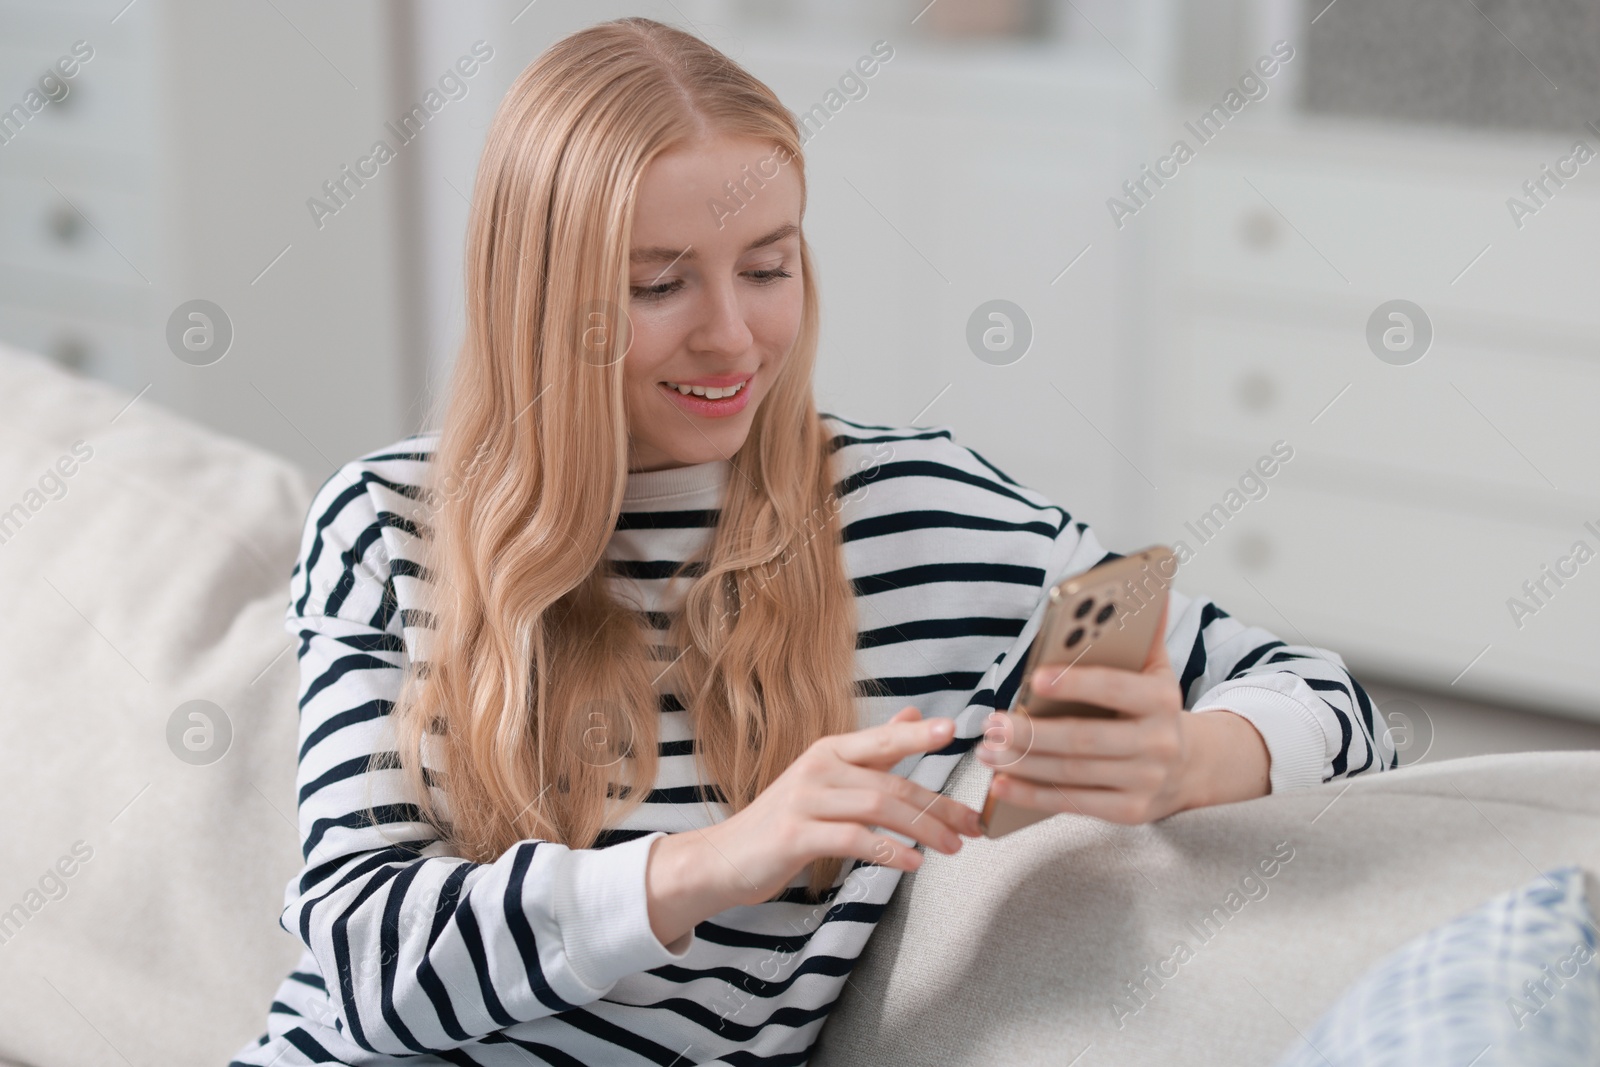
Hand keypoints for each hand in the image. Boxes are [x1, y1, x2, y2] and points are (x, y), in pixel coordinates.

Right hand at [647, 707, 983, 943]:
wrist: (725, 857)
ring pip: (877, 807)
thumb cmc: (783, 822)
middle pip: (890, 781)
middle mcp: (817, 768)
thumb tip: (913, 715)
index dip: (918, 734)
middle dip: (938, 806)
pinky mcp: (795, 835)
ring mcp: (804, 800)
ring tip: (952, 847)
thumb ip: (872, 751)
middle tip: (971, 826)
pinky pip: (853, 839)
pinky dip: (888, 851)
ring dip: (922, 829)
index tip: (955, 732)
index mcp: (829, 751)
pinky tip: (912, 863)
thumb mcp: (827, 780)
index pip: (882, 739)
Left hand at [976, 603, 1268, 823]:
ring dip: (1024, 763)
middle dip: (1032, 732)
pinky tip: (1002, 784)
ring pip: (1073, 773)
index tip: (1034, 679)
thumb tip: (1147, 584)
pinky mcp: (1130, 812)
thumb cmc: (1155, 709)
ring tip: (986, 750)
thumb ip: (1142, 630)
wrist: (1191, 766)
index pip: (1115, 688)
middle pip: (1085, 738)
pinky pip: (1074, 803)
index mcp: (1163, 699)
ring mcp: (1145, 781)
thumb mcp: (1157, 668)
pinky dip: (1033, 796)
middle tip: (991, 723)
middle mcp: (1158, 743)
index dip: (1075, 683)